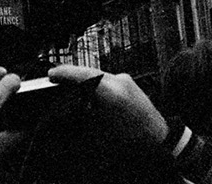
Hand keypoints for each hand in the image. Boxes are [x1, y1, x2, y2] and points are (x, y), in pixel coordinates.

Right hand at [47, 65, 166, 148]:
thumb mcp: (101, 132)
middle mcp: (119, 81)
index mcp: (112, 93)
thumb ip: (84, 113)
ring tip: (68, 82)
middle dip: (71, 73)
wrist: (160, 139)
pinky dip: (94, 80)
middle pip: (89, 71)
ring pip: (97, 72)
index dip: (65, 73)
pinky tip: (87, 88)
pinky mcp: (129, 82)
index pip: (83, 75)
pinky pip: (106, 77)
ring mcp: (126, 80)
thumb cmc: (132, 140)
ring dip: (83, 77)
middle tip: (55, 76)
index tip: (52, 74)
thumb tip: (69, 105)